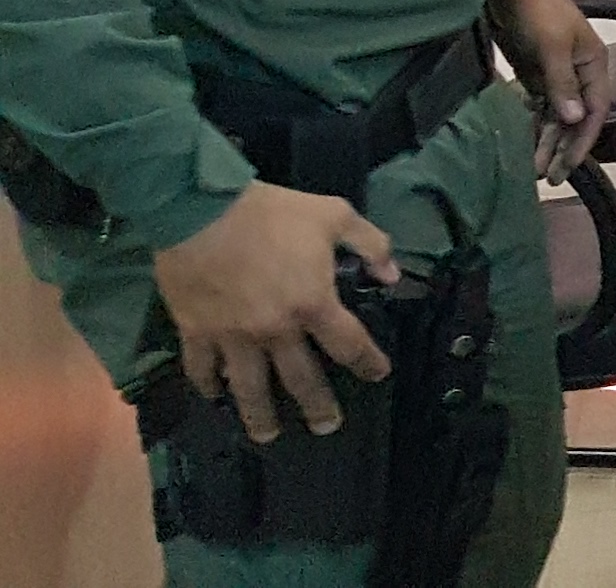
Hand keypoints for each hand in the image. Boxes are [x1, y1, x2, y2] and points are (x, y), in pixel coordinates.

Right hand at [148, 184, 398, 441]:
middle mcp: (275, 330)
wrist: (199, 209)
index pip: (349, 344)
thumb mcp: (334, 215)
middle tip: (327, 427)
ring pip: (249, 389)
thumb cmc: (271, 212)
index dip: (367, 363)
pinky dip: (207, 387)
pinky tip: (214, 397)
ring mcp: (233, 336)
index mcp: (313, 303)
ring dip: (260, 416)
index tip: (377, 375)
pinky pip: (202, 369)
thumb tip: (392, 276)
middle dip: (317, 407)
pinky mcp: (196, 333)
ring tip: (268, 435)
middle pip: (301, 380)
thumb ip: (370, 244)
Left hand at [489, 0, 608, 179]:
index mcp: (593, 65)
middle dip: (563, 148)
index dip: (583, 140)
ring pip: (556, 118)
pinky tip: (526, 143)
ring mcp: (556, 77)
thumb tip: (573, 119)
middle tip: (548, 177)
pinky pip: (539, 109)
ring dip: (547, 142)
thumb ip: (562, 83)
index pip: (594, 111)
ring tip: (534, 169)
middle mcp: (579, 75)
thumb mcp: (551, 46)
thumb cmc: (538, 11)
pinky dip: (534, 126)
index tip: (567, 165)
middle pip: (575, 119)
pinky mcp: (535, 76)